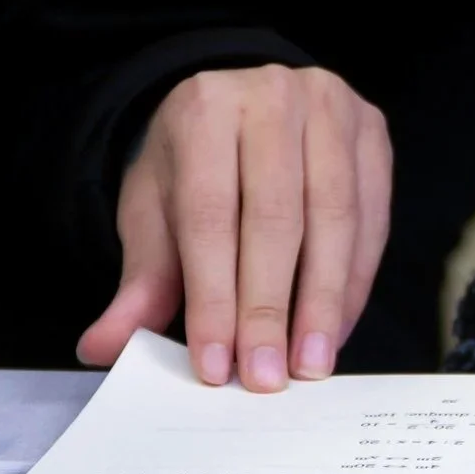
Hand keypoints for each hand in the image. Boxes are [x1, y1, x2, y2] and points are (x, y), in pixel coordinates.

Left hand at [76, 65, 390, 390]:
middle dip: (269, 308)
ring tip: (309, 366)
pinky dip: (353, 283)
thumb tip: (100, 346)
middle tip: (266, 377)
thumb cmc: (196, 170)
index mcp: (204, 108)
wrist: (242, 113)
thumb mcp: (155, 215)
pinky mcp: (374, 134)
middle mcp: (272, 96)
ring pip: (333, 220)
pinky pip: (371, 220)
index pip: (209, 215)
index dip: (214, 296)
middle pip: (276, 218)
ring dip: (322, 303)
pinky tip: (334, 329)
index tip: (217, 365)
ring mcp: (332, 109)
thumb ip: (139, 282)